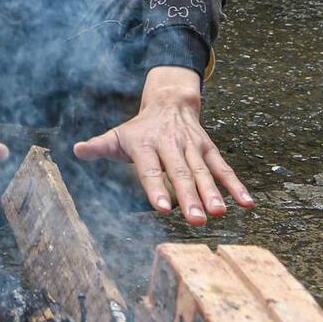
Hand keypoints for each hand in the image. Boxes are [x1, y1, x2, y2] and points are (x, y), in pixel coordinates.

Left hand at [72, 69, 252, 223]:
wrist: (170, 102)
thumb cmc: (140, 128)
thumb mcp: (117, 135)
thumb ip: (99, 146)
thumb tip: (76, 149)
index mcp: (146, 144)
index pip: (150, 168)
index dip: (155, 187)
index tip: (161, 207)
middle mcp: (171, 145)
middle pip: (180, 173)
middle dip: (188, 197)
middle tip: (195, 220)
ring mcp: (192, 147)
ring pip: (203, 171)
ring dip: (213, 193)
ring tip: (218, 213)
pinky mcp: (209, 149)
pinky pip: (224, 168)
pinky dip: (236, 185)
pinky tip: (247, 203)